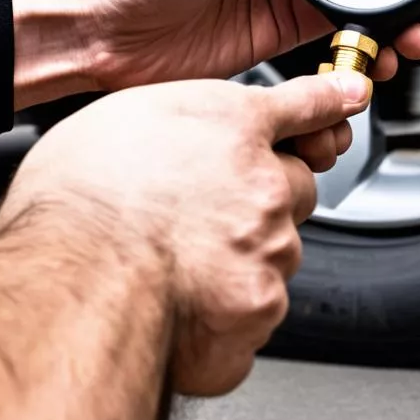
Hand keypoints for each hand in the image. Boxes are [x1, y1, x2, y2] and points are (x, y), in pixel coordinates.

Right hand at [0, 71, 371, 395]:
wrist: (72, 284)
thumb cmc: (77, 202)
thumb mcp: (122, 118)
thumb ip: (179, 122)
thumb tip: (187, 135)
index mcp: (234, 127)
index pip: (305, 105)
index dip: (328, 104)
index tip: (347, 98)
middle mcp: (265, 185)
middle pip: (296, 190)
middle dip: (264, 203)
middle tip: (204, 218)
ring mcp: (269, 250)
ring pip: (275, 255)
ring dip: (240, 263)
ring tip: (175, 268)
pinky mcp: (258, 312)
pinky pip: (252, 317)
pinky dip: (223, 321)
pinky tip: (178, 310)